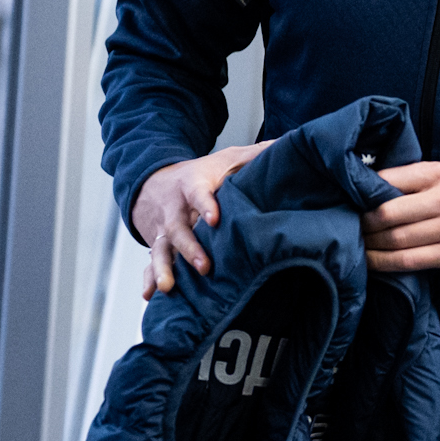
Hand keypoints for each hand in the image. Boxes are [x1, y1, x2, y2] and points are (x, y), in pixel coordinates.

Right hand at [132, 143, 270, 296]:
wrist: (154, 182)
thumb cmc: (199, 174)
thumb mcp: (224, 159)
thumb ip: (254, 156)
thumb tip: (289, 144)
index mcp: (192, 186)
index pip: (198, 193)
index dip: (206, 205)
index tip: (215, 219)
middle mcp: (175, 210)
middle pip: (178, 229)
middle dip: (190, 248)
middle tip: (205, 267)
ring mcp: (163, 231)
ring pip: (160, 250)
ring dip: (165, 268)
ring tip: (170, 287)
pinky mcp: (158, 246)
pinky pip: (150, 263)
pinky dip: (149, 278)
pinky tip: (150, 295)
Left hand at [362, 161, 439, 278]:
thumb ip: (408, 181)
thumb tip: (361, 189)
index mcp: (438, 173)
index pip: (387, 181)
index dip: (363, 196)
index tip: (350, 206)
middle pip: (387, 213)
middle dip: (363, 225)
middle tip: (352, 230)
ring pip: (395, 239)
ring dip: (370, 246)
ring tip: (359, 246)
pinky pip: (407, 260)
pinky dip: (382, 263)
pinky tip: (371, 262)